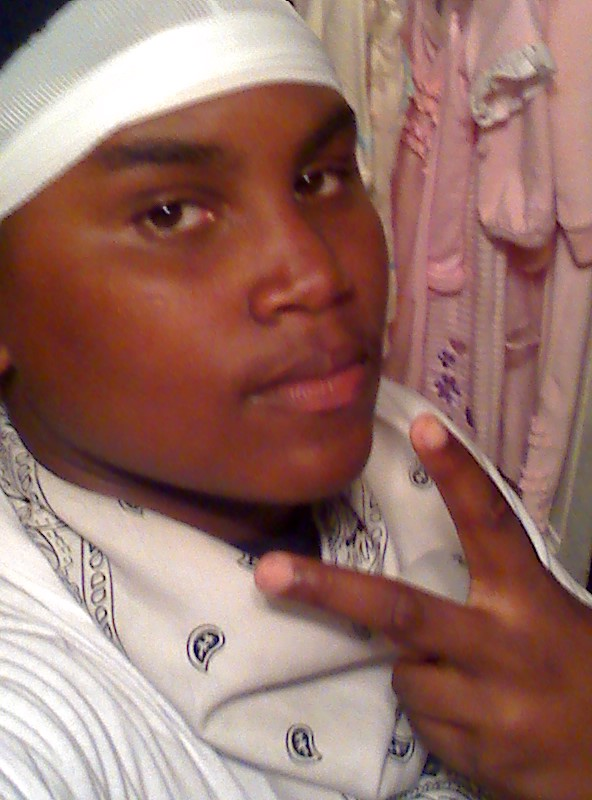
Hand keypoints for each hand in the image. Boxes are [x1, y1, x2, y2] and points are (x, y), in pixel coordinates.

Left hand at [255, 414, 591, 799]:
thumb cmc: (578, 669)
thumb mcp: (546, 613)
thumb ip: (494, 590)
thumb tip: (420, 565)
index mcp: (530, 598)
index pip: (491, 523)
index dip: (458, 473)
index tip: (424, 426)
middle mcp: (505, 646)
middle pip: (403, 611)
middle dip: (330, 592)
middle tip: (271, 573)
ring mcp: (490, 705)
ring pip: (405, 675)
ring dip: (418, 671)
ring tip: (469, 680)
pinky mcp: (476, 754)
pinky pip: (422, 721)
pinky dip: (435, 711)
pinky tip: (477, 716)